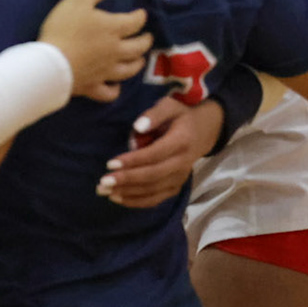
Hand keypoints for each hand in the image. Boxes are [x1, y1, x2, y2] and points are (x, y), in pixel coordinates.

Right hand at [39, 0, 151, 101]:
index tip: (142, 14)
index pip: (134, 22)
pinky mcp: (94, 87)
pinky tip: (116, 86)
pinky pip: (110, 92)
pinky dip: (115, 90)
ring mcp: (106, 72)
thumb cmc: (64, 29)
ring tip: (139, 59)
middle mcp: (116, 51)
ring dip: (137, 64)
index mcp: (113, 29)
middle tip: (147, 37)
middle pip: (138, 47)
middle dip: (145, 41)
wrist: (51, 64)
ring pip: (129, 70)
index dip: (140, 17)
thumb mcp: (78, 1)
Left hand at [96, 93, 222, 208]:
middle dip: (126, 180)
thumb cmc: (181, 115)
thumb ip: (154, 115)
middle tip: (102, 182)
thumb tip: (137, 127)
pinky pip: (156, 198)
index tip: (110, 164)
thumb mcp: (170, 105)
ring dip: (128, 193)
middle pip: (152, 176)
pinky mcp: (176, 186)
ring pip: (153, 191)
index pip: (154, 155)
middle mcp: (182, 163)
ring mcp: (180, 177)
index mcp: (181, 142)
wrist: (204, 131)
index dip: (132, 161)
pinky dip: (137, 201)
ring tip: (104, 191)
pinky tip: (118, 198)